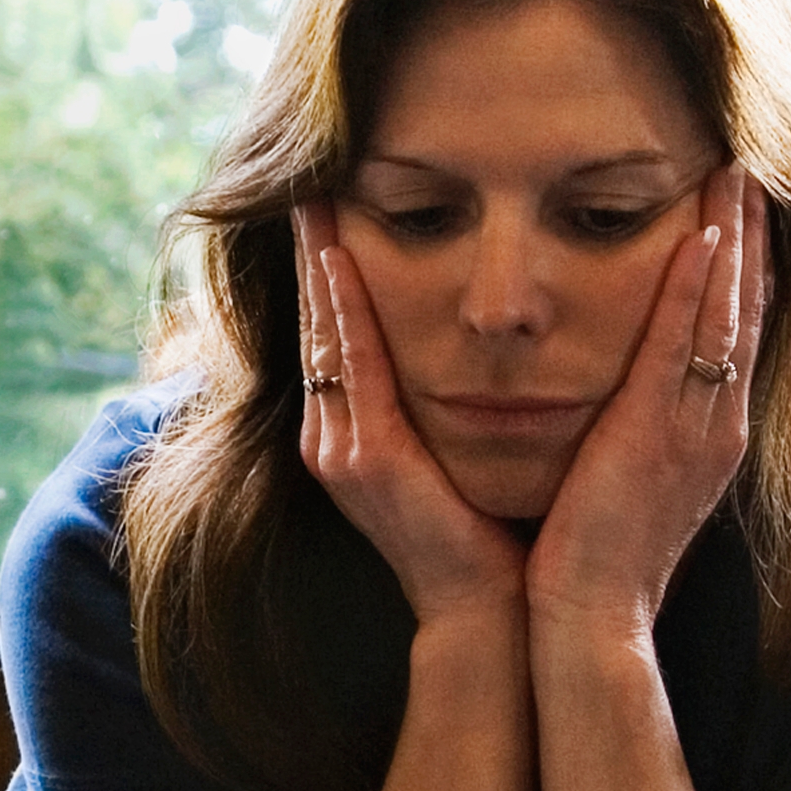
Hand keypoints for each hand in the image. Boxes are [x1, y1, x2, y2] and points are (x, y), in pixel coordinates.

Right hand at [293, 203, 529, 631]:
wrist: (487, 611)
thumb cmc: (487, 534)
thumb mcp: (457, 453)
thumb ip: (444, 403)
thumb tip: (476, 345)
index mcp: (354, 435)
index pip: (336, 335)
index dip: (326, 273)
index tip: (328, 208)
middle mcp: (333, 438)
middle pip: (317, 324)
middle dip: (311, 253)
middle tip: (303, 179)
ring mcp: (341, 450)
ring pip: (324, 335)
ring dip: (317, 264)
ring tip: (311, 197)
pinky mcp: (364, 459)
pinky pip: (351, 366)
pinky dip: (343, 309)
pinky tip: (340, 257)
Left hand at [523, 167, 765, 650]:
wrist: (591, 619)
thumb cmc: (593, 560)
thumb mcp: (627, 481)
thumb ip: (636, 432)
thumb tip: (624, 398)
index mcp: (711, 436)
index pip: (737, 335)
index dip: (743, 271)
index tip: (740, 212)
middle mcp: (718, 426)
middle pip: (747, 312)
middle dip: (749, 238)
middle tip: (747, 169)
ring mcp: (695, 430)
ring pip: (728, 316)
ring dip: (733, 241)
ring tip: (734, 175)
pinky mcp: (657, 435)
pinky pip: (684, 347)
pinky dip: (698, 288)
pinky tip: (701, 235)